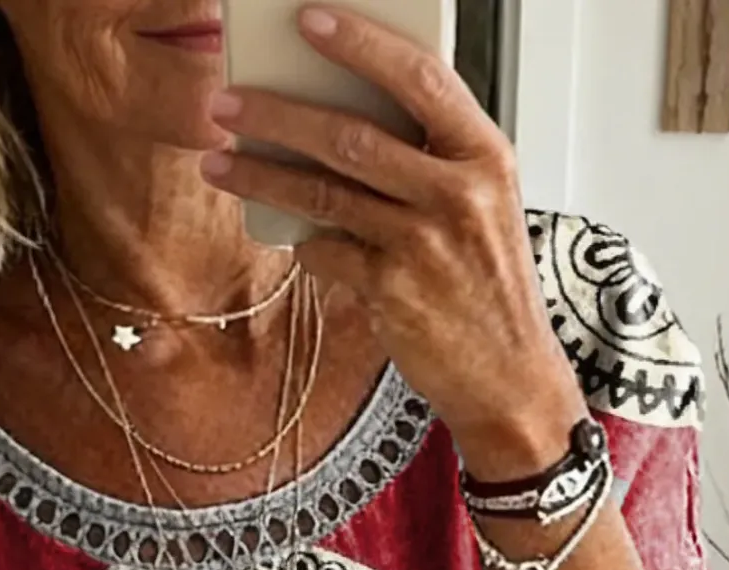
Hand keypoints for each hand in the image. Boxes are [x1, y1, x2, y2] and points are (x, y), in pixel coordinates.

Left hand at [200, 4, 585, 476]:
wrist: (511, 376)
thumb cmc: (488, 284)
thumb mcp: (482, 204)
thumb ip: (430, 158)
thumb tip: (341, 114)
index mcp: (486, 155)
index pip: (419, 77)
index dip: (360, 42)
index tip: (308, 18)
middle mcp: (459, 194)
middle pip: (352, 134)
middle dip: (278, 113)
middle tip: (226, 101)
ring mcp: (425, 244)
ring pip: (325, 193)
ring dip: (262, 174)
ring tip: (217, 161)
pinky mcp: (394, 293)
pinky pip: (327, 252)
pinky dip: (302, 240)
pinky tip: (284, 232)